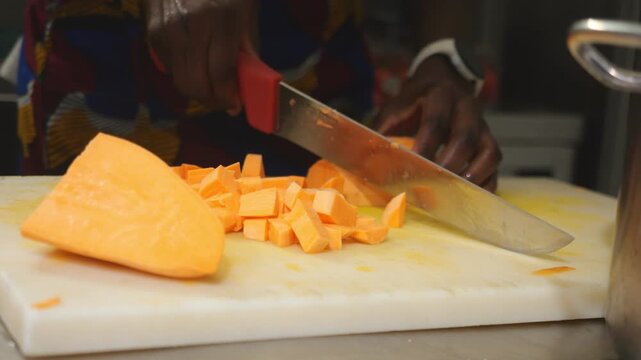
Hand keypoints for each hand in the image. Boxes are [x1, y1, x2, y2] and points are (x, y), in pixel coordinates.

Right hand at [143, 0, 254, 113]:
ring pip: (177, 78)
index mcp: (218, 18)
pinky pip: (166, 65)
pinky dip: (181, 72)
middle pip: (194, 82)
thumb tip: (250, 82)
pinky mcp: (151, 29)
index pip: (220, 72)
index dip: (228, 95)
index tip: (236, 106)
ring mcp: (165, 28)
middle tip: (223, 100)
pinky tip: (194, 64)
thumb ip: (248, 46)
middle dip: (211, 99)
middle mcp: (188, 25)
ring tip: (211, 85)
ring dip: (196, 89)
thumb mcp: (245, 9)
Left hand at [374, 56, 501, 191]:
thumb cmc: (415, 101)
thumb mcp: (396, 106)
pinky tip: (469, 197)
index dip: (426, 146)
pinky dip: (486, 183)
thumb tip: (366, 159)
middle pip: (466, 137)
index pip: (435, 122)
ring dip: (473, 176)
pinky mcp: (490, 142)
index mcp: (439, 96)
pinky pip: (495, 165)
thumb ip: (384, 129)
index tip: (413, 167)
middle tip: (434, 186)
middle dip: (450, 164)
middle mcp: (466, 108)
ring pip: (490, 152)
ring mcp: (482, 126)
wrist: (443, 80)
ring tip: (455, 194)